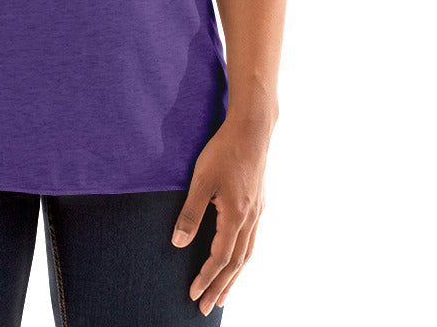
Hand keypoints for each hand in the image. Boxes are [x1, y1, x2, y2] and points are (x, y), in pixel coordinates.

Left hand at [170, 116, 272, 314]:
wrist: (252, 129)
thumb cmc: (224, 151)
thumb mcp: (201, 180)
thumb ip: (190, 213)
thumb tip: (177, 244)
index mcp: (236, 216)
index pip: (220, 258)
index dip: (206, 277)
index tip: (193, 294)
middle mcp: (251, 219)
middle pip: (237, 263)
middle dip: (220, 286)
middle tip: (207, 308)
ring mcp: (257, 211)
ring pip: (247, 253)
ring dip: (234, 276)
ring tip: (223, 294)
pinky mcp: (258, 202)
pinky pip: (251, 240)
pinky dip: (242, 257)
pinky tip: (237, 258)